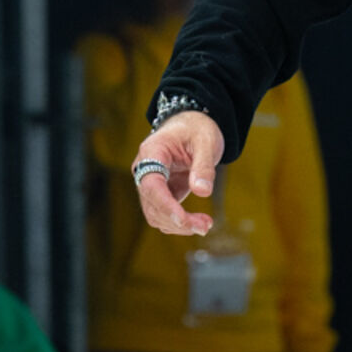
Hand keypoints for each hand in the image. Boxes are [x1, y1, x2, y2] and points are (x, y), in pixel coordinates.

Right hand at [133, 110, 224, 235]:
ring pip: (155, 214)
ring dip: (178, 225)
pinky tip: (197, 223)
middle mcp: (144, 170)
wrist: (192, 125)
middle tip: (205, 226)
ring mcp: (150, 184)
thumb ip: (204, 166)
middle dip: (177, 220)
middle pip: (152, 204)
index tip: (182, 219)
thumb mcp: (206, 141)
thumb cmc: (197, 129)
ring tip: (205, 225)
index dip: (165, 205)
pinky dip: (178, 222)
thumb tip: (203, 192)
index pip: (151, 185)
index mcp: (152, 152)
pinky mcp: (159, 193)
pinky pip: (163, 213)